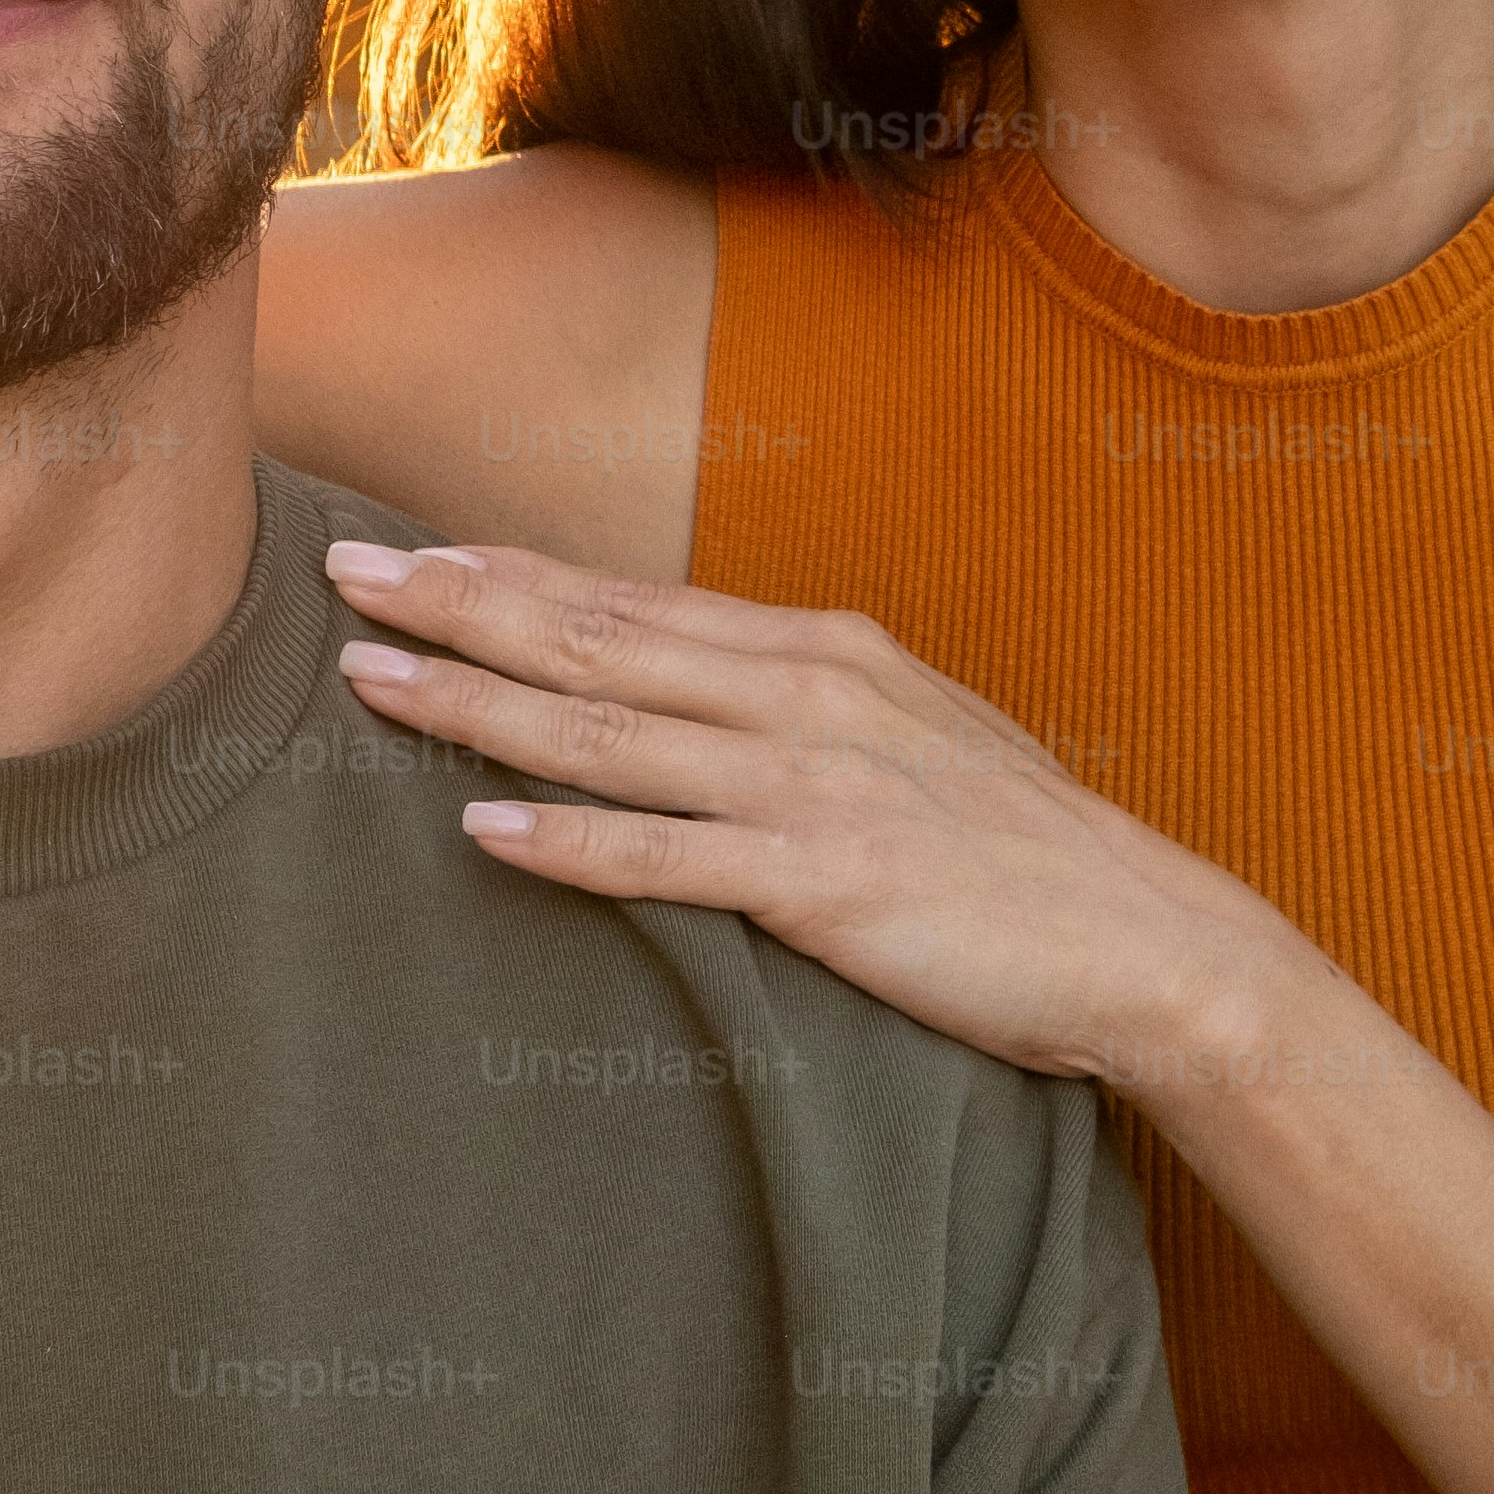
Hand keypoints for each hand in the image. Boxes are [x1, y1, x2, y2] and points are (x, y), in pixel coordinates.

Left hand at [321, 538, 1309, 1090]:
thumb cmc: (1024, 853)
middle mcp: (806, 696)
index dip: (513, 573)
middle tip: (344, 577)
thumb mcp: (913, 739)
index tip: (415, 552)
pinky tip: (481, 827)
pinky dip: (567, 841)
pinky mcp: (825, 882)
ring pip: (609, 731)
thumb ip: (803, 710)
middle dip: (460, 605)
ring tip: (372, 681)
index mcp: (823, 654)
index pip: (634, 601)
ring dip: (479, 702)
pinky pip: (667, 859)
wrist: (1149, 940)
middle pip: (597, 639)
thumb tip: (700, 697)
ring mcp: (812, 786)